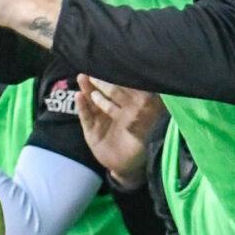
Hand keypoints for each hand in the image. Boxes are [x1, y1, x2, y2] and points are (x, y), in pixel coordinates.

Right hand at [77, 76, 163, 190]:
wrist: (129, 168)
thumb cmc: (141, 147)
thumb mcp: (148, 129)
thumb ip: (149, 113)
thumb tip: (156, 95)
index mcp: (127, 109)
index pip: (120, 91)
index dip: (115, 80)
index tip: (111, 66)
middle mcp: (112, 111)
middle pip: (104, 93)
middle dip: (98, 81)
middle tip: (92, 69)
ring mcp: (100, 120)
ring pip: (92, 102)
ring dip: (87, 89)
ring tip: (82, 77)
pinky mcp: (91, 131)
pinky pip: (85, 117)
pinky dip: (82, 107)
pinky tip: (79, 96)